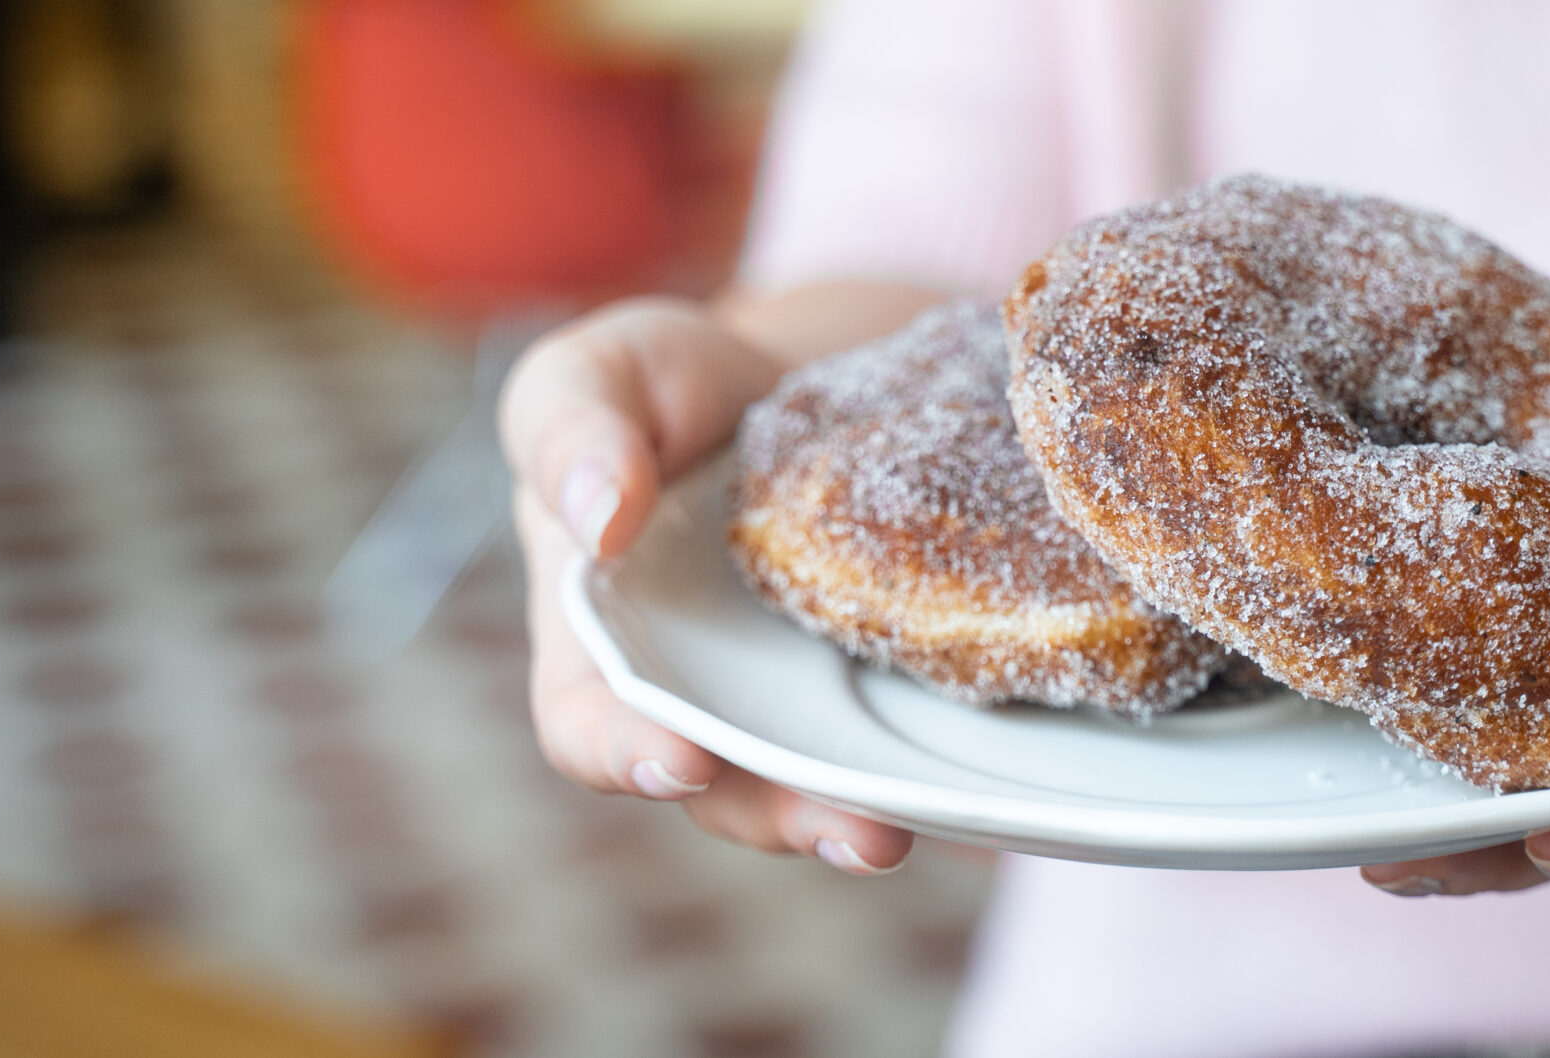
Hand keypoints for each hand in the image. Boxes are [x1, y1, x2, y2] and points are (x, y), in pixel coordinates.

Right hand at [501, 296, 916, 874]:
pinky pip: (908, 739)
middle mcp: (704, 695)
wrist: (809, 372)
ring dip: (858, 817)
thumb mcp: (602, 375)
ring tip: (903, 830)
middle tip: (857, 833)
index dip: (625, 751)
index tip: (680, 758)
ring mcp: (803, 701)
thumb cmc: (668, 383)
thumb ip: (572, 428)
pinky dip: (936, 766)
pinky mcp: (891, 682)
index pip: (590, 722)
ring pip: (821, 782)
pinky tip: (976, 773)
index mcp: (601, 641)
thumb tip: (595, 516)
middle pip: (727, 788)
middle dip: (785, 818)